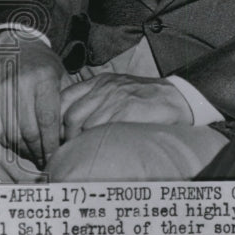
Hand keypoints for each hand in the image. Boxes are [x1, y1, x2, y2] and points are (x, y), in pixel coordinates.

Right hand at [0, 37, 65, 167]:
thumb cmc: (45, 65)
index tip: (55, 155)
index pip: (47, 118)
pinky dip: (6, 141)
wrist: (19, 44)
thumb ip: (64, 104)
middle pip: (28, 128)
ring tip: (32, 155)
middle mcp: (21, 83)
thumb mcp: (61, 77)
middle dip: (37, 149)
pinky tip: (16, 146)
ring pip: (10, 131)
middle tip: (44, 160)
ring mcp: (1, 88)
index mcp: (44, 78)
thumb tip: (68, 137)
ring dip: (21, 149)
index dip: (51, 141)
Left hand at [60, 74, 192, 141]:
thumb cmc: (146, 99)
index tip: (58, 136)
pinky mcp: (127, 109)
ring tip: (82, 152)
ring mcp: (116, 98)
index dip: (57, 120)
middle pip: (70, 115)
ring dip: (80, 142)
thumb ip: (97, 100)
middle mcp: (105, 88)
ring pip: (84, 124)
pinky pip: (102, 128)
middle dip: (66, 137)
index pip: (64, 98)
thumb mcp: (118, 90)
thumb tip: (72, 124)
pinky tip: (99, 148)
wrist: (177, 98)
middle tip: (68, 151)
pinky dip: (97, 140)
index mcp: (100, 82)